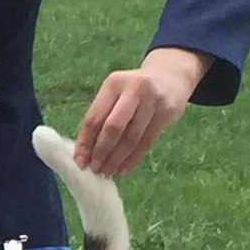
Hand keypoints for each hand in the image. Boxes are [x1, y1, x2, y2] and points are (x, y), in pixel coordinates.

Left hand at [74, 47, 214, 175]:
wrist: (169, 77)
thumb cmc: (132, 91)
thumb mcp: (114, 95)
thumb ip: (100, 119)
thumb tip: (83, 154)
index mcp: (113, 83)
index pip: (94, 118)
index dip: (85, 143)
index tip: (80, 161)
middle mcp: (134, 89)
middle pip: (113, 128)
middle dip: (101, 152)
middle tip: (94, 169)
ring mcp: (153, 100)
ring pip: (131, 138)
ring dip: (116, 159)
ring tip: (107, 172)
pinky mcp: (167, 112)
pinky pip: (146, 142)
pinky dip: (132, 159)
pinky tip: (123, 170)